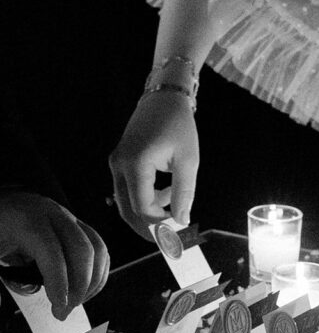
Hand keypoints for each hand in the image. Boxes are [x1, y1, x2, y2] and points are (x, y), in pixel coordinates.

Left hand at [0, 191, 109, 319]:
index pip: (52, 252)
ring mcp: (69, 218)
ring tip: (76, 300)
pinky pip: (99, 246)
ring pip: (97, 247)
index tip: (59, 307)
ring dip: (93, 279)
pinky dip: (98, 270)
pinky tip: (84, 288)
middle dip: (80, 284)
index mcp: (29, 221)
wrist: (3, 209)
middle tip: (66, 309)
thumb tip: (20, 294)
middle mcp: (54, 215)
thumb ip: (5, 275)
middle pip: (82, 248)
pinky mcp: (78, 225)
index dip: (59, 282)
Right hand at [109, 90, 198, 238]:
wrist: (164, 98)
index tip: (177, 228)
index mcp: (136, 164)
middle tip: (169, 235)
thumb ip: (184, 193)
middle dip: (147, 226)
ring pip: (124, 201)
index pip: (142, 207)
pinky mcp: (118, 161)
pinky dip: (142, 198)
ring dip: (146, 211)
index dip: (158, 223)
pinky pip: (126, 189)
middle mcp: (119, 165)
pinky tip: (163, 193)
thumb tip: (181, 221)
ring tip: (171, 206)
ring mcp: (116, 163)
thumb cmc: (179, 125)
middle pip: (126, 210)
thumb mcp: (188, 160)